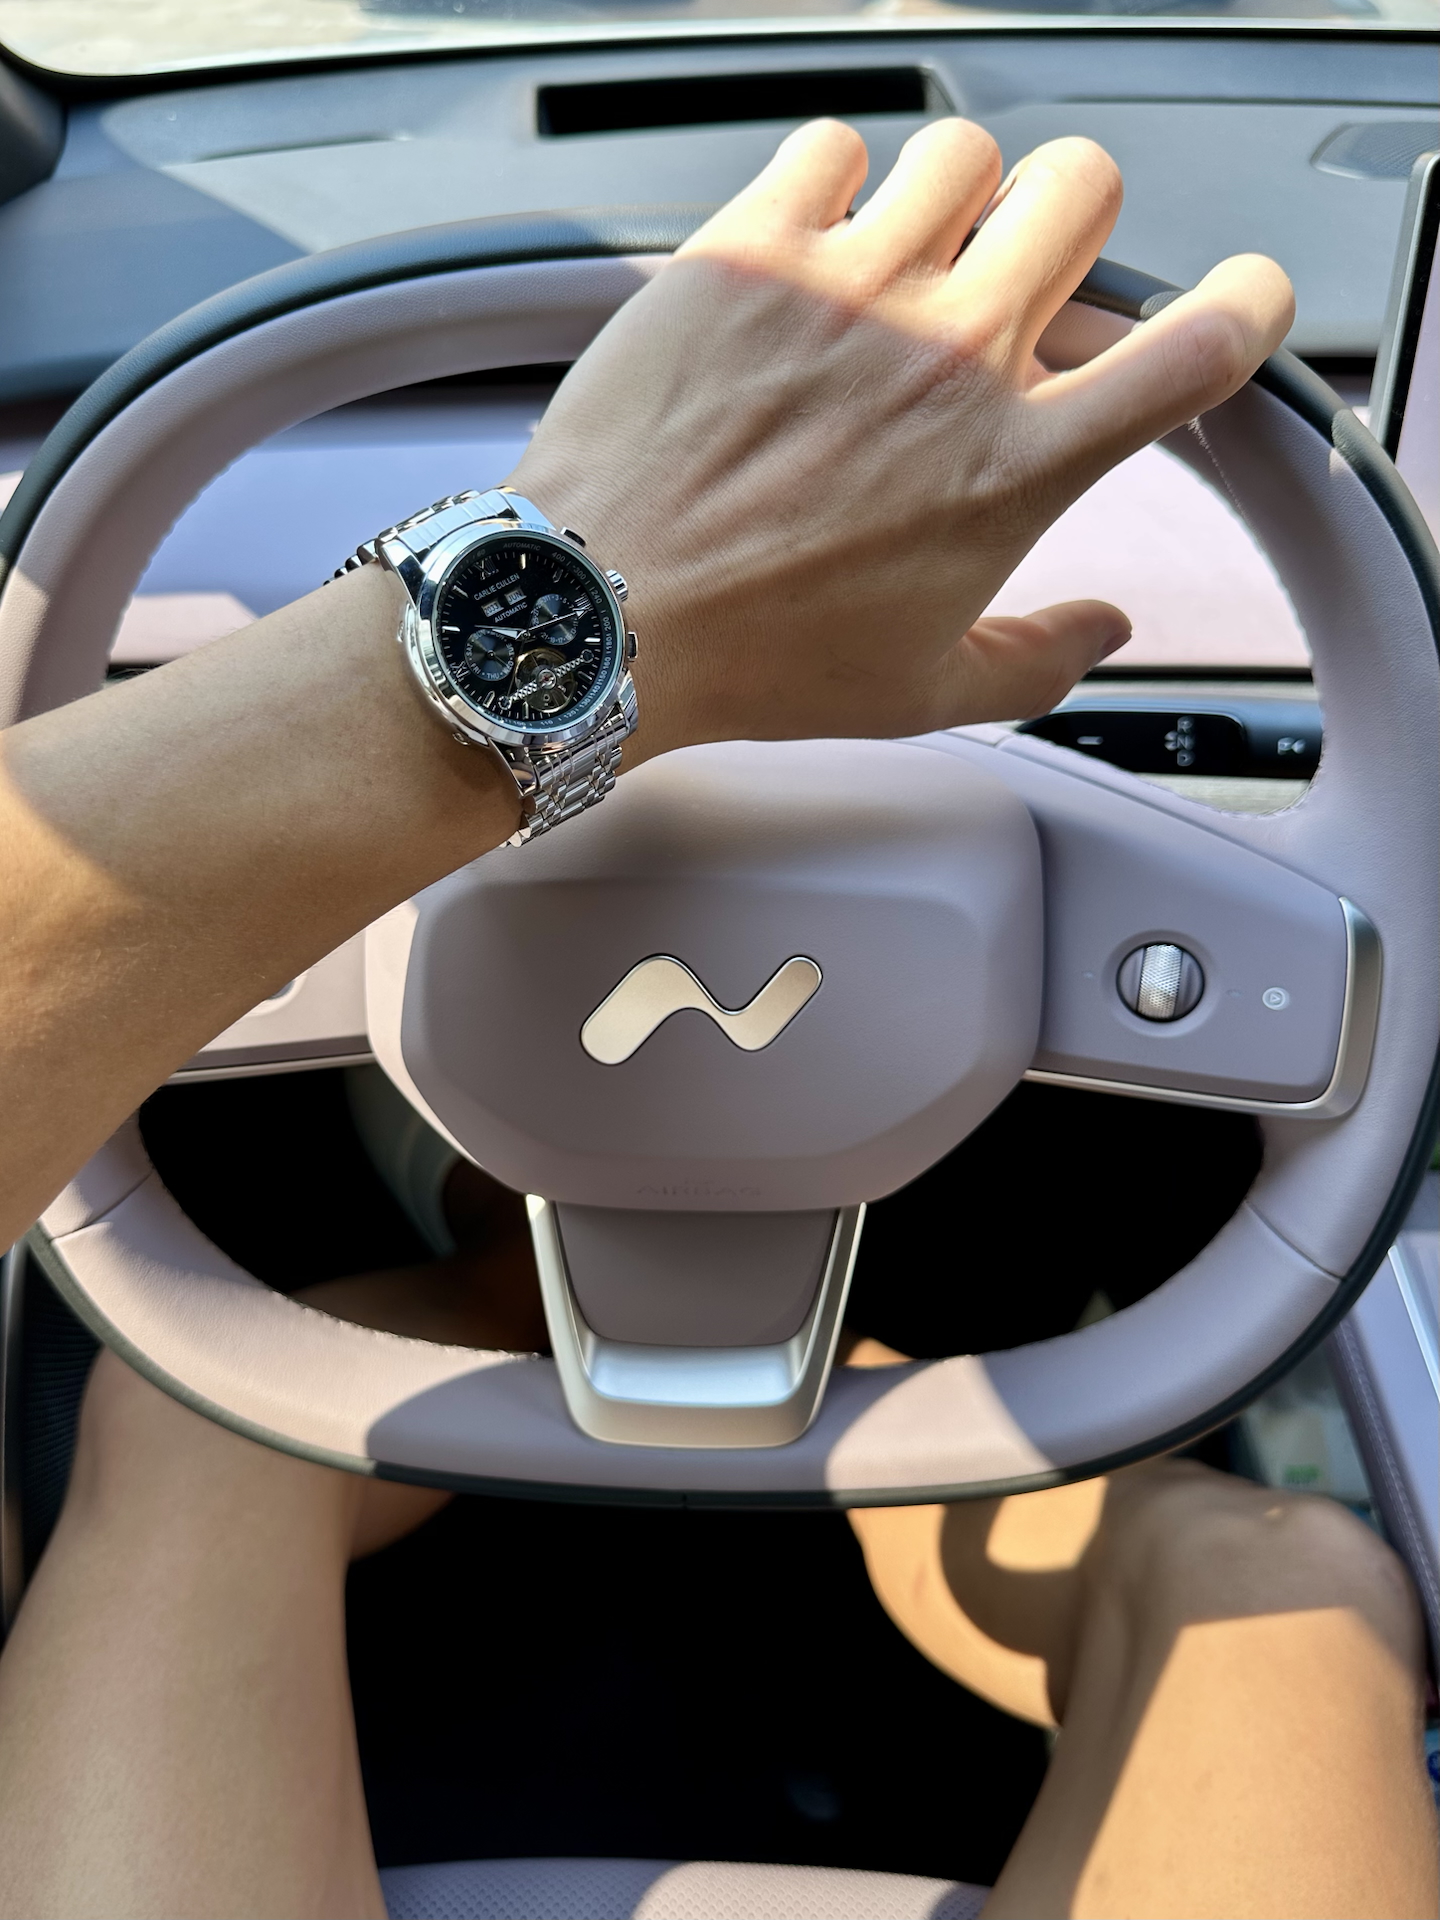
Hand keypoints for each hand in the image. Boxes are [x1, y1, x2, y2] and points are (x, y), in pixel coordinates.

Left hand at [509, 118, 1292, 760]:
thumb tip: (1102, 630)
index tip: (1220, 312)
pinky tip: (803, 252)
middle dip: (1062, 224)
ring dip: (945, 201)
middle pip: (1082, 186)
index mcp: (1017, 465)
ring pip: (962, 150)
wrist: (600, 616)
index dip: (1241, 306)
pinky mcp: (754, 248)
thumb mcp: (922, 693)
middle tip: (1010, 279)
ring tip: (894, 267)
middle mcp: (952, 355)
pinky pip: (830, 146)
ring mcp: (853, 287)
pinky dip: (828, 185)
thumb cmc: (754, 661)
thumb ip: (1038, 659)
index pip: (1202, 343)